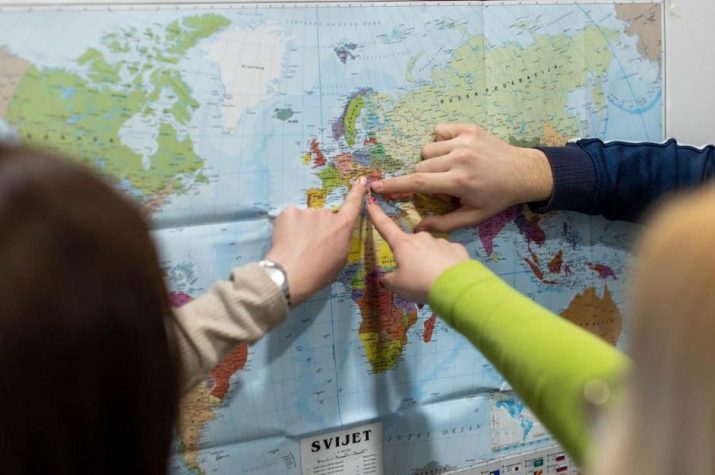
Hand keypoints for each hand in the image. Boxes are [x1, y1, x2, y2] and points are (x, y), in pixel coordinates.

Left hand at [266, 178, 366, 305]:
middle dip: (318, 227)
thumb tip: (337, 235)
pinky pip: (291, 217)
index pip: (353, 204)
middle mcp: (326, 214)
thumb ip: (341, 241)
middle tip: (309, 246)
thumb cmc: (319, 274)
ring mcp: (307, 211)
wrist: (290, 275)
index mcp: (342, 226)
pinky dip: (288, 226)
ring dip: (302, 227)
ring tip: (296, 246)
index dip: (357, 192)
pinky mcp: (289, 212)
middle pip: (323, 217)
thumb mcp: (340, 260)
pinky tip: (286, 240)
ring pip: (306, 217)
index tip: (361, 180)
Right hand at [366, 199, 469, 302]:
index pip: (385, 226)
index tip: (370, 202)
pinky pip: (447, 255)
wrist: (455, 287)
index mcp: (403, 244)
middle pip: (411, 244)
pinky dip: (446, 263)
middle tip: (416, 276)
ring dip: (429, 261)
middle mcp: (422, 237)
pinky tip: (448, 275)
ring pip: (430, 250)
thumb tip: (387, 278)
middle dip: (411, 257)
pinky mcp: (457, 248)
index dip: (376, 215)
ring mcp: (441, 241)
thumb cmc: (420, 284)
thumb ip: (389, 280)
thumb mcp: (397, 286)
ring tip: (433, 279)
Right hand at [370, 123, 552, 231]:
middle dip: (425, 176)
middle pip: (421, 165)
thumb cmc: (497, 198)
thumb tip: (417, 228)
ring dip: (433, 160)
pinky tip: (455, 151)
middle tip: (444, 184)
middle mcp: (459, 158)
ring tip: (450, 167)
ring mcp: (464, 140)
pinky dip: (441, 140)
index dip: (394, 185)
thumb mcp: (473, 216)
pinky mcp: (469, 128)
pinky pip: (439, 130)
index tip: (376, 186)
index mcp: (458, 181)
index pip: (417, 182)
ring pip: (427, 148)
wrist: (524, 172)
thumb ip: (444, 223)